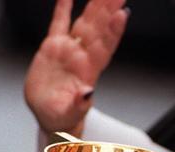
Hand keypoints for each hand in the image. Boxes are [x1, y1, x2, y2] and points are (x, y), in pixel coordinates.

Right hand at [24, 0, 128, 136]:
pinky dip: (63, 8)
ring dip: (94, 5)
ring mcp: (69, 49)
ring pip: (84, 22)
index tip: (122, 14)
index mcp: (89, 70)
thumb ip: (79, 104)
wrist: (52, 116)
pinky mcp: (53, 47)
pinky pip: (59, 23)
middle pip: (99, 28)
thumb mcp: (69, 114)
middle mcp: (83, 56)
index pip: (105, 47)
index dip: (113, 31)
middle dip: (109, 9)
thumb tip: (88, 93)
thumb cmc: (63, 117)